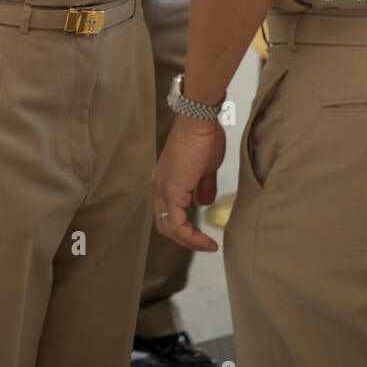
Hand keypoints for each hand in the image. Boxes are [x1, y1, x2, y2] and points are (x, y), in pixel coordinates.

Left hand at [151, 116, 224, 251]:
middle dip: (186, 239)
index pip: (168, 214)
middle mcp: (159, 186)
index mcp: (165, 180)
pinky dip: (191, 236)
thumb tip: (204, 202)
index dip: (184, 229)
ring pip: (169, 228)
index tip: (203, 236)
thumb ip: (204, 187)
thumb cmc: (203, 137)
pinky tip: (205, 240)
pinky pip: (177, 224)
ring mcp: (163, 189)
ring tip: (207, 245)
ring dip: (189, 241)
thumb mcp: (206, 168)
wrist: (198, 121)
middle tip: (204, 244)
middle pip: (165, 225)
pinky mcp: (172, 191)